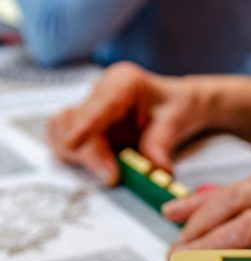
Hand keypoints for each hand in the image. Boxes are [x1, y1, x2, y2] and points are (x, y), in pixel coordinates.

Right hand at [48, 62, 210, 184]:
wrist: (179, 105)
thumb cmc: (177, 106)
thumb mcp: (177, 121)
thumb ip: (162, 144)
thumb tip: (154, 170)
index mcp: (123, 82)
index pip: (96, 104)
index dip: (83, 125)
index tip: (74, 144)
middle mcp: (99, 94)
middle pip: (70, 121)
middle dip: (87, 153)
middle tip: (112, 177)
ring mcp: (90, 112)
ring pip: (61, 133)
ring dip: (80, 159)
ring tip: (111, 175)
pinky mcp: (88, 131)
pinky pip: (69, 146)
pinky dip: (82, 161)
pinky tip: (102, 170)